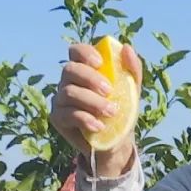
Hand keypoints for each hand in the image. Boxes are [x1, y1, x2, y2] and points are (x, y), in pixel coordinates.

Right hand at [49, 42, 142, 176]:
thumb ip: (131, 69)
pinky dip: (84, 119)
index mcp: (84, 69)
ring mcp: (61, 99)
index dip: (84, 53)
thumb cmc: (122, 111)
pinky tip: (99, 126)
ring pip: (69, 92)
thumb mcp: (132, 91)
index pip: (76, 51)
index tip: (100, 63)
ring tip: (111, 113)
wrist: (117, 142)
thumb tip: (126, 47)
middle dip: (90, 78)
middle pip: (70, 70)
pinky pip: (67, 114)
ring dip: (92, 102)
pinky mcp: (58, 118)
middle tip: (109, 91)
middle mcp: (68, 81)